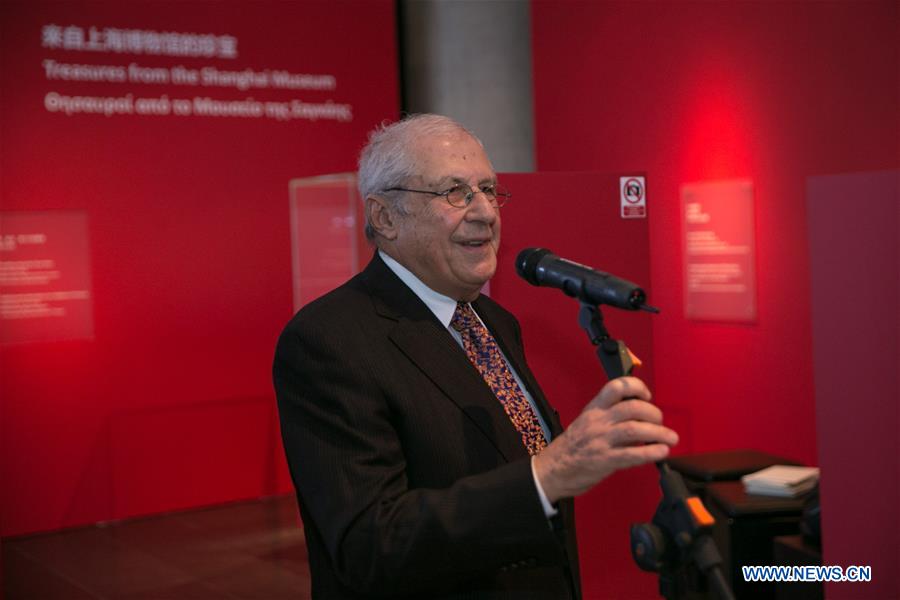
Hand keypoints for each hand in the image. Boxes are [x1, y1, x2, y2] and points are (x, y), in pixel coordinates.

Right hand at [533, 376, 677, 503]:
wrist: (552, 469)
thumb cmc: (572, 447)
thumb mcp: (587, 422)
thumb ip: (610, 416)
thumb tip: (640, 416)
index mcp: (594, 409)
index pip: (616, 387)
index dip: (637, 387)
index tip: (647, 395)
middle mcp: (598, 422)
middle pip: (632, 408)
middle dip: (654, 414)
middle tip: (660, 422)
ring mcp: (600, 441)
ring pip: (634, 430)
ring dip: (658, 433)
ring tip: (670, 438)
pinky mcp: (604, 461)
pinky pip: (631, 455)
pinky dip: (650, 453)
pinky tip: (662, 452)